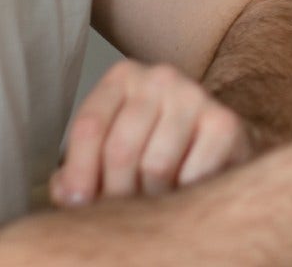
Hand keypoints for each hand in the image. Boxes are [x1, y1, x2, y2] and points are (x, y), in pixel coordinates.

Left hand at [50, 60, 252, 206]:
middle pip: (121, 149)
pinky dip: (181, 198)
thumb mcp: (111, 148)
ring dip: (150, 200)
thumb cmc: (155, 146)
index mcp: (123, 77)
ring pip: (155, 167)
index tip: (78, 205)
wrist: (217, 141)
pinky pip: (192, 177)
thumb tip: (66, 193)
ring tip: (150, 207)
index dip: (79, 173)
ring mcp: (195, 96)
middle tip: (118, 214)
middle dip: (115, 193)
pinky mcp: (225, 124)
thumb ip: (79, 170)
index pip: (90, 126)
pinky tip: (179, 198)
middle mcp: (160, 78)